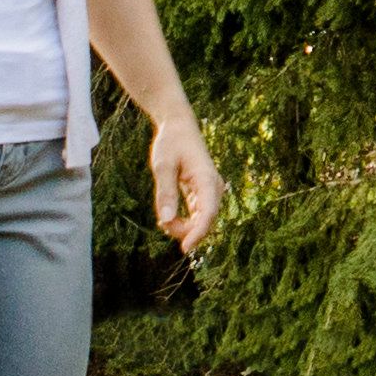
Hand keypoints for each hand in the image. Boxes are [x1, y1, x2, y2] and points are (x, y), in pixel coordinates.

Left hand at [139, 109, 221, 252]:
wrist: (179, 127)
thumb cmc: (171, 143)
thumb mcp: (163, 166)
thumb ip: (166, 193)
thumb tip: (166, 221)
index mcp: (207, 179)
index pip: (208, 213)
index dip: (198, 234)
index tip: (185, 248)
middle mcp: (213, 187)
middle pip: (205, 220)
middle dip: (185, 230)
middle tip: (162, 225)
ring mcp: (210, 191)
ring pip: (201, 220)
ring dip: (183, 226)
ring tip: (163, 220)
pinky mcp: (203, 193)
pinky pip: (197, 214)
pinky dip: (183, 220)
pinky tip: (167, 218)